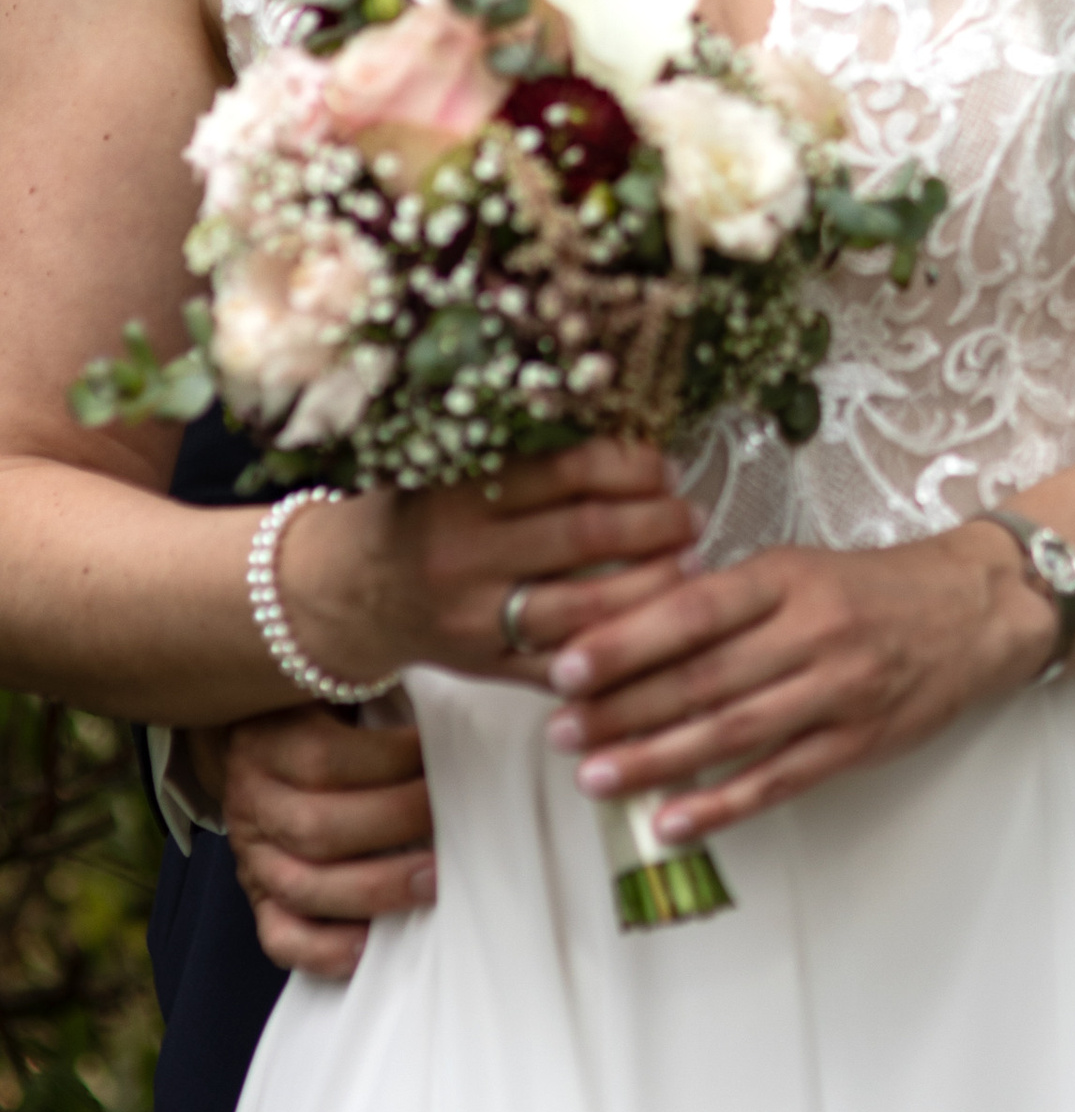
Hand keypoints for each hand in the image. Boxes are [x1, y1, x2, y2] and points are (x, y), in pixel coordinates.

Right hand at [221, 701, 435, 981]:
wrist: (261, 735)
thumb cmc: (328, 707)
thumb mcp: (340, 681)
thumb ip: (382, 687)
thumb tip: (454, 697)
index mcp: (271, 739)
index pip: (326, 759)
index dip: (395, 761)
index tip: (453, 754)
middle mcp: (252, 798)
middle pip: (317, 827)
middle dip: (396, 826)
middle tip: (458, 822)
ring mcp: (251, 854)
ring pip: (302, 885)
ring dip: (375, 889)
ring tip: (436, 881)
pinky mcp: (258, 898)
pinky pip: (280, 936)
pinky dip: (323, 950)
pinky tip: (371, 948)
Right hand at [279, 437, 702, 692]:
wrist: (346, 593)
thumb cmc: (420, 519)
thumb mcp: (454, 470)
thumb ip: (527, 459)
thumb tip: (631, 442)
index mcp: (462, 492)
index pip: (570, 468)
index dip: (633, 466)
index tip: (665, 467)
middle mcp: (466, 555)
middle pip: (588, 535)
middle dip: (658, 524)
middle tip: (691, 517)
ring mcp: (476, 619)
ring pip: (586, 608)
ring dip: (655, 587)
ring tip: (691, 568)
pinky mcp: (486, 668)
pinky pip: (567, 668)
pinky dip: (620, 653)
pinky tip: (659, 633)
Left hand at [543, 524, 1056, 843]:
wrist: (975, 611)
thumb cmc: (871, 588)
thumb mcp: (799, 568)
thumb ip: (727, 599)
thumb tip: (628, 630)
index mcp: (789, 577)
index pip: (695, 609)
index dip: (626, 641)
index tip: (565, 667)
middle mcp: (814, 632)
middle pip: (703, 677)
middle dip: (622, 709)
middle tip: (559, 733)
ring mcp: (839, 691)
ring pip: (732, 732)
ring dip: (656, 760)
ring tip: (594, 777)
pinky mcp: (859, 742)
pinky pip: (780, 779)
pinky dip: (722, 805)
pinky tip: (671, 820)